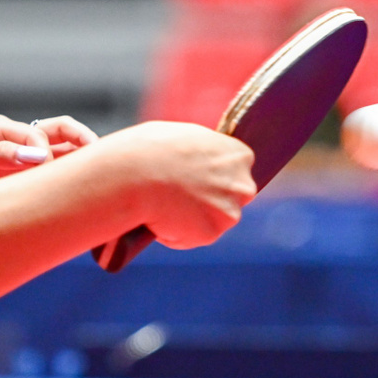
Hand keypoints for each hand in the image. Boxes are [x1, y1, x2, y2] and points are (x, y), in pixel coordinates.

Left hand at [0, 113, 98, 194]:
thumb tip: (38, 155)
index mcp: (1, 129)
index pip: (38, 133)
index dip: (47, 151)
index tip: (47, 173)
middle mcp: (18, 139)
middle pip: (62, 130)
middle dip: (84, 140)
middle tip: (100, 157)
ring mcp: (26, 159)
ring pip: (66, 151)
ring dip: (84, 158)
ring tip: (104, 171)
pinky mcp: (30, 179)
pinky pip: (59, 173)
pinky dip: (76, 177)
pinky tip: (88, 189)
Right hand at [98, 121, 255, 250]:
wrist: (134, 175)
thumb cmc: (152, 150)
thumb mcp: (185, 139)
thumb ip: (203, 154)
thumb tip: (199, 164)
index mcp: (239, 156)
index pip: (237, 172)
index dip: (214, 177)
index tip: (197, 179)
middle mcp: (242, 185)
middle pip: (232, 200)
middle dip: (211, 202)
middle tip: (181, 197)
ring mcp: (229, 212)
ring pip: (213, 222)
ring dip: (192, 220)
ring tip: (164, 204)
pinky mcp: (211, 234)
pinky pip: (192, 237)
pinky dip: (176, 233)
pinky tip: (160, 217)